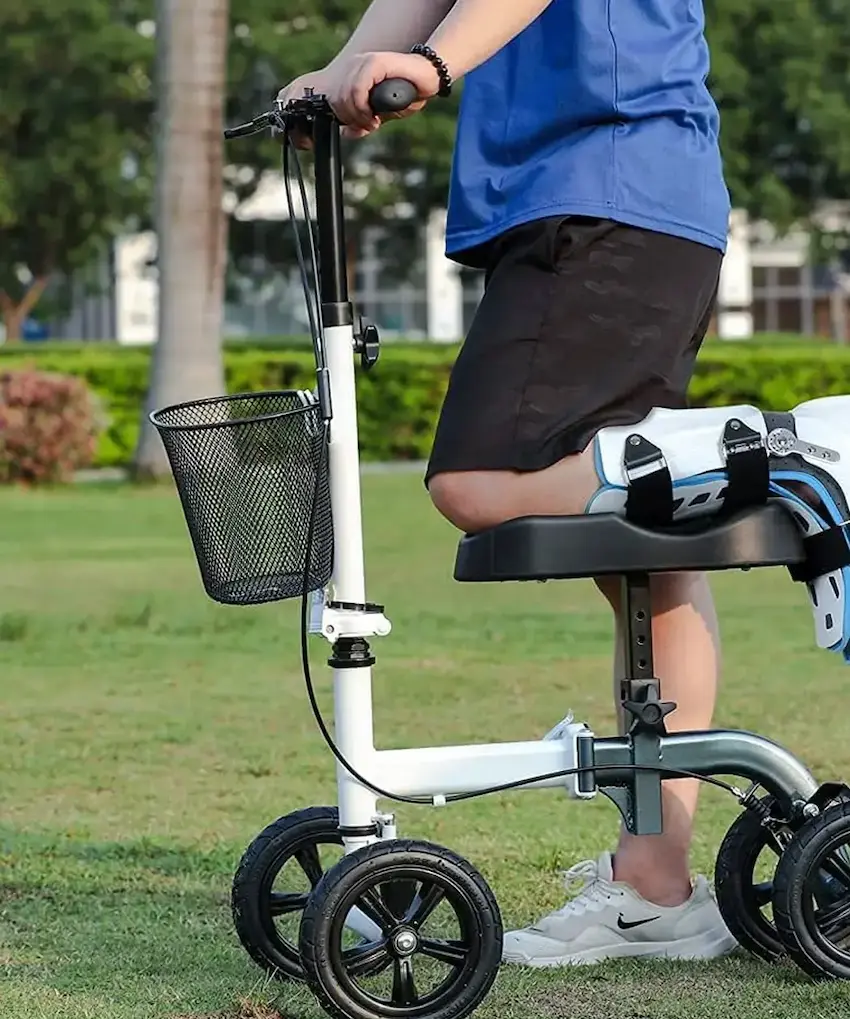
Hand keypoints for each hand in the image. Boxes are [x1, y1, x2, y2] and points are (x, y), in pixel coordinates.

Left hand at [277, 53, 435, 146]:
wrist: (429, 77)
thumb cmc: (407, 95)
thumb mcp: (380, 113)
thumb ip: (362, 121)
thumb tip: (346, 133)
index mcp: (353, 74)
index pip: (333, 99)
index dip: (342, 118)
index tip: (359, 128)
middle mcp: (355, 65)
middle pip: (336, 99)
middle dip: (350, 119)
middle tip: (368, 126)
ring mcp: (363, 62)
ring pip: (345, 96)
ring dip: (358, 116)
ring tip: (373, 123)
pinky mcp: (374, 63)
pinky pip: (357, 89)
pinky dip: (363, 108)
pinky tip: (374, 117)